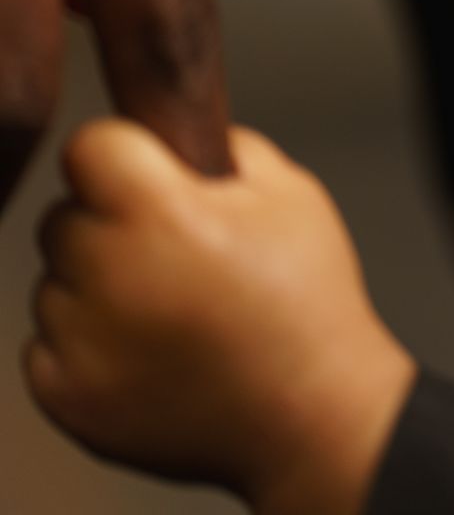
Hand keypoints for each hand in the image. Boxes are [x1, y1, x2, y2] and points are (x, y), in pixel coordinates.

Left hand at [25, 120, 415, 514]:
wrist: (311, 415)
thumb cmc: (309, 304)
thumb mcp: (295, 196)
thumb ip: (228, 146)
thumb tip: (179, 132)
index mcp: (164, 216)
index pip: (90, 146)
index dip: (124, 154)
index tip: (150, 176)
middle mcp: (108, 274)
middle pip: (64, 216)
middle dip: (110, 224)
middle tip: (175, 255)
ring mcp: (78, 341)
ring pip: (55, 282)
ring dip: (98, 287)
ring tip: (172, 313)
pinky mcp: (64, 395)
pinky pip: (48, 344)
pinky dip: (88, 345)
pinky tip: (152, 352)